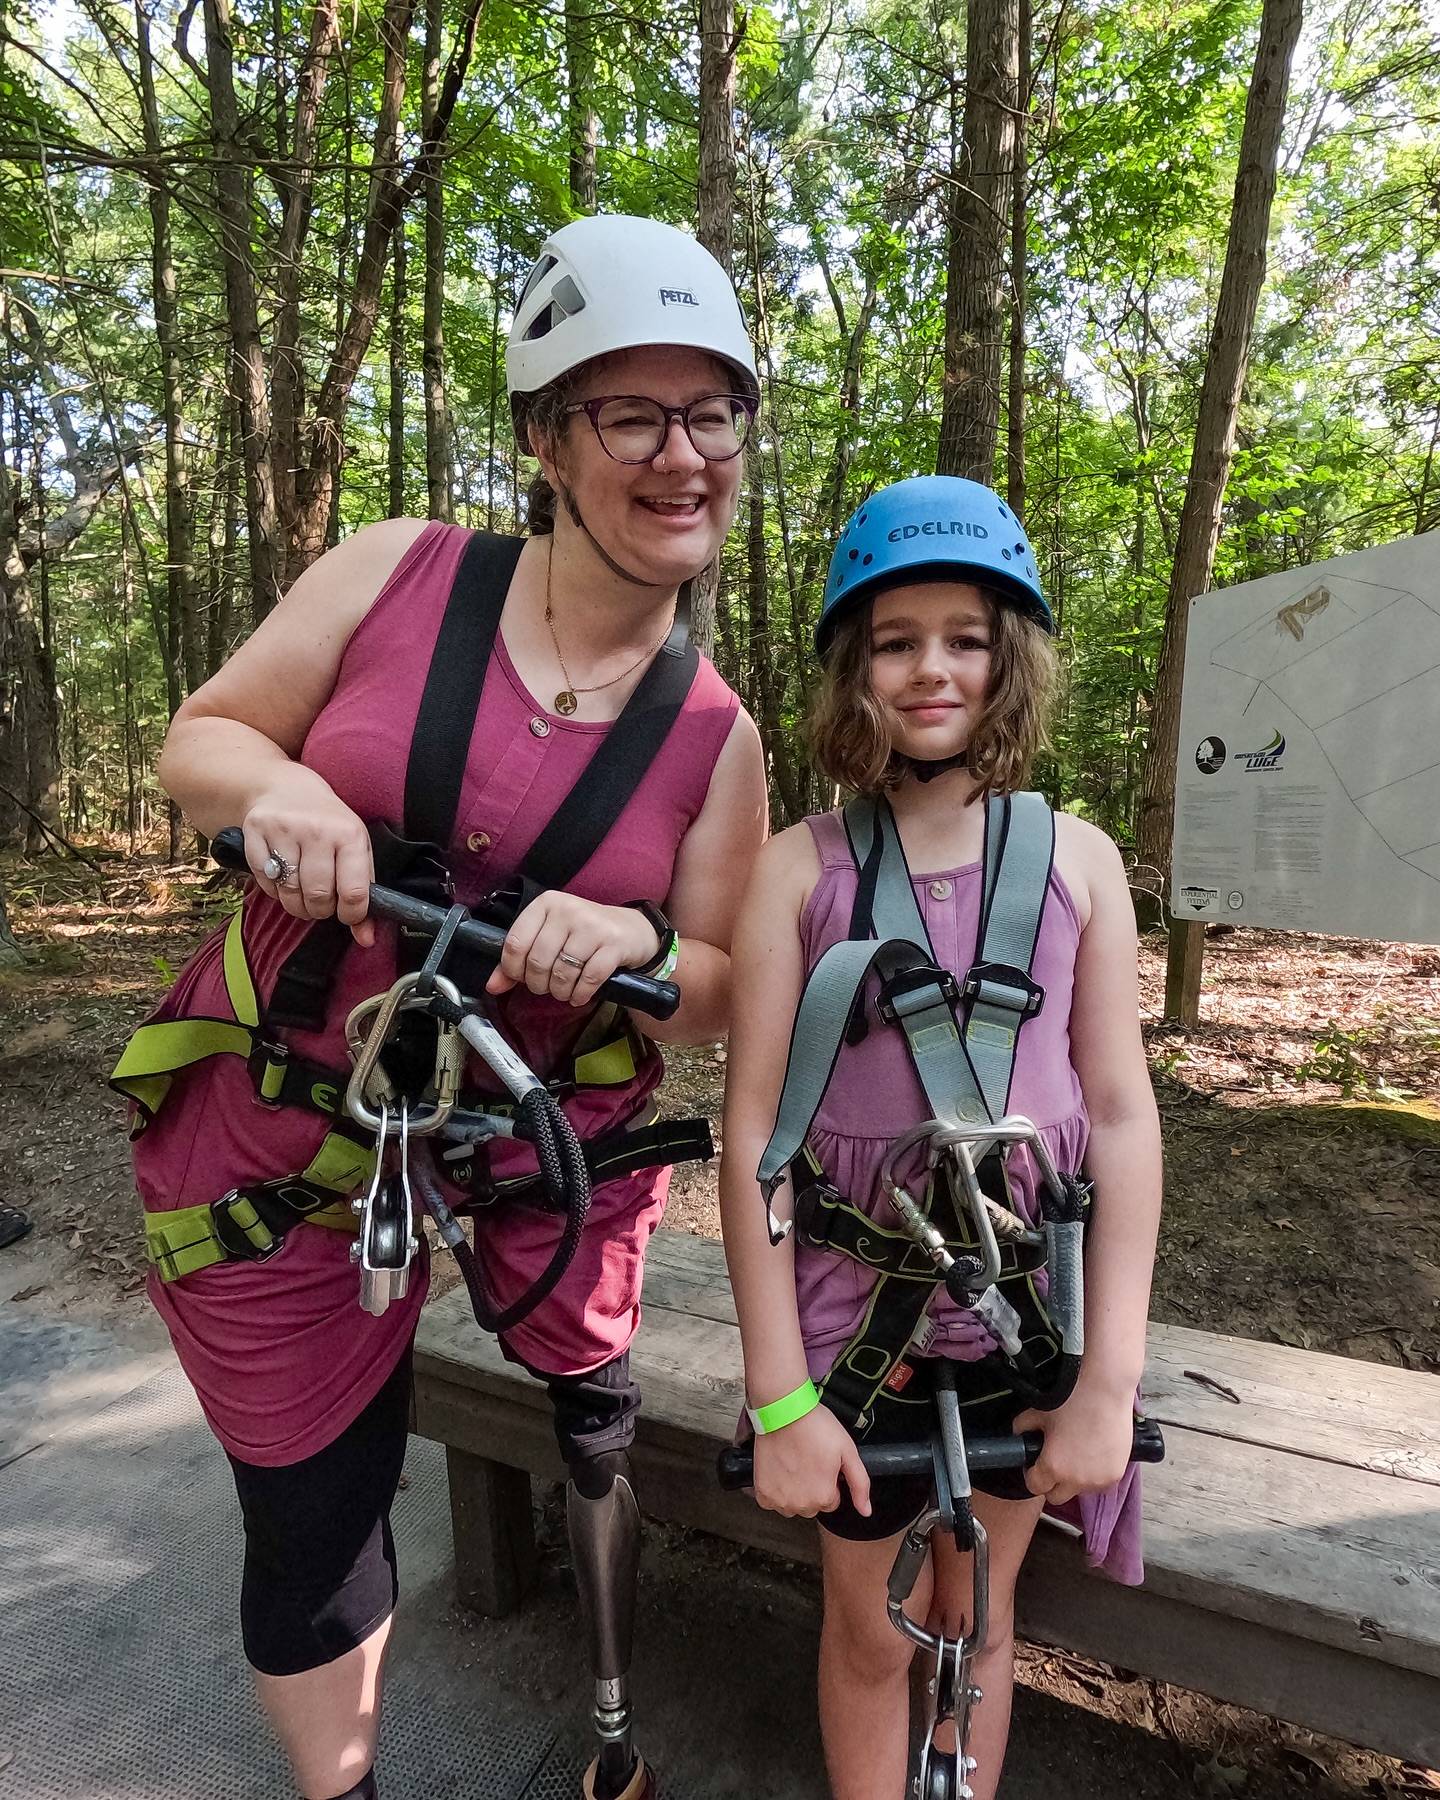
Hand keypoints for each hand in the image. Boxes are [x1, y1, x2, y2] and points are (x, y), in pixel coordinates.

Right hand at [241, 770, 374, 946]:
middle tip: (321, 903)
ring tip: (302, 893)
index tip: (347, 915)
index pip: (354, 892)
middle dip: (320, 910)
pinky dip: (274, 890)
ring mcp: (284, 830)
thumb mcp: (354, 849)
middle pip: (318, 896)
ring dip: (296, 904)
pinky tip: (282, 877)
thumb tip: (366, 939)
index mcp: (349, 834)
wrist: (284, 787)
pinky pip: (264, 882)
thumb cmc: (327, 824)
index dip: (351, 914)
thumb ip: (363, 894)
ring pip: (289, 893)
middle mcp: (317, 830)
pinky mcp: (255, 832)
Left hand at [486, 890, 661, 1008]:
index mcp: (546, 904)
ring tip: (565, 990)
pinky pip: (588, 979)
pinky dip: (580, 994)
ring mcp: (592, 926)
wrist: (632, 930)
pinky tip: (580, 994)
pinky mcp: (613, 944)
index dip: (513, 969)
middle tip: (547, 986)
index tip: (522, 978)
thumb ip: (519, 960)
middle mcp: (568, 910)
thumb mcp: (550, 938)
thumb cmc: (583, 934)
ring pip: (562, 973)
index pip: (515, 943)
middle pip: (538, 962)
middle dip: (539, 984)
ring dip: (561, 992)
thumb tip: (492, 986)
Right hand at [751, 1404, 870, 1520]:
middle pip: (812, 1506)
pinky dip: (775, 1490)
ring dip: (793, 1492)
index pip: (831, 1502)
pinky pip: (771, 1502)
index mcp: (823, 1496)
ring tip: (793, 1465)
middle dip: (812, 1488)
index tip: (822, 1464)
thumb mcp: (848, 1451)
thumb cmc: (815, 1427)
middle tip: (808, 1461)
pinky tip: (780, 1470)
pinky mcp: (762, 1493)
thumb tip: (865, 1511)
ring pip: (792, 1506)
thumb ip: (859, 1484)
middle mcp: (801, 1504)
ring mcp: (779, 1500)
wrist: (784, 1412)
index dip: (828, 1482)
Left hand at [1014, 1382, 1135, 1506]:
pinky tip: (1093, 1453)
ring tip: (1077, 1453)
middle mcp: (1076, 1480)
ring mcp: (1098, 1481)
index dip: (1032, 1474)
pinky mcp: (1115, 1476)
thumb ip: (1021, 1427)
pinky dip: (1094, 1474)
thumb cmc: (1074, 1399)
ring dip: (1075, 1480)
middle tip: (1056, 1460)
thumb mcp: (1038, 1412)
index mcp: (1053, 1467)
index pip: (1034, 1487)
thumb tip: (1018, 1435)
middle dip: (1053, 1482)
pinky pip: (1098, 1484)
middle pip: (1057, 1496)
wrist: (1107, 1390)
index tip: (1035, 1464)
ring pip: (1079, 1491)